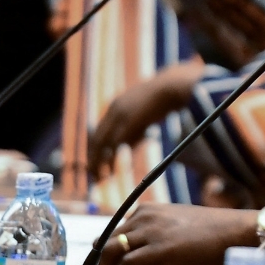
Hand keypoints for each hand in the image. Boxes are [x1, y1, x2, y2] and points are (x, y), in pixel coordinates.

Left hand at [87, 62, 204, 179]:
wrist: (171, 87)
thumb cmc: (162, 101)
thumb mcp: (142, 116)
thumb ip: (133, 131)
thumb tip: (126, 149)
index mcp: (114, 107)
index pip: (98, 132)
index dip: (95, 149)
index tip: (95, 163)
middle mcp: (113, 111)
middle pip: (97, 139)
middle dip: (94, 158)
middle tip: (93, 174)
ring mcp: (120, 115)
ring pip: (104, 144)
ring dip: (101, 163)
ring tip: (103, 177)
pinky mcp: (129, 121)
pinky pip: (118, 145)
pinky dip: (117, 159)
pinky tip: (119, 170)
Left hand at [96, 203, 258, 264]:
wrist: (235, 232)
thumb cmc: (211, 238)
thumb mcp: (175, 244)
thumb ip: (152, 263)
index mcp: (147, 211)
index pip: (113, 234)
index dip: (109, 257)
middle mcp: (144, 216)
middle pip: (106, 242)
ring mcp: (151, 230)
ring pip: (110, 252)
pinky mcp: (160, 248)